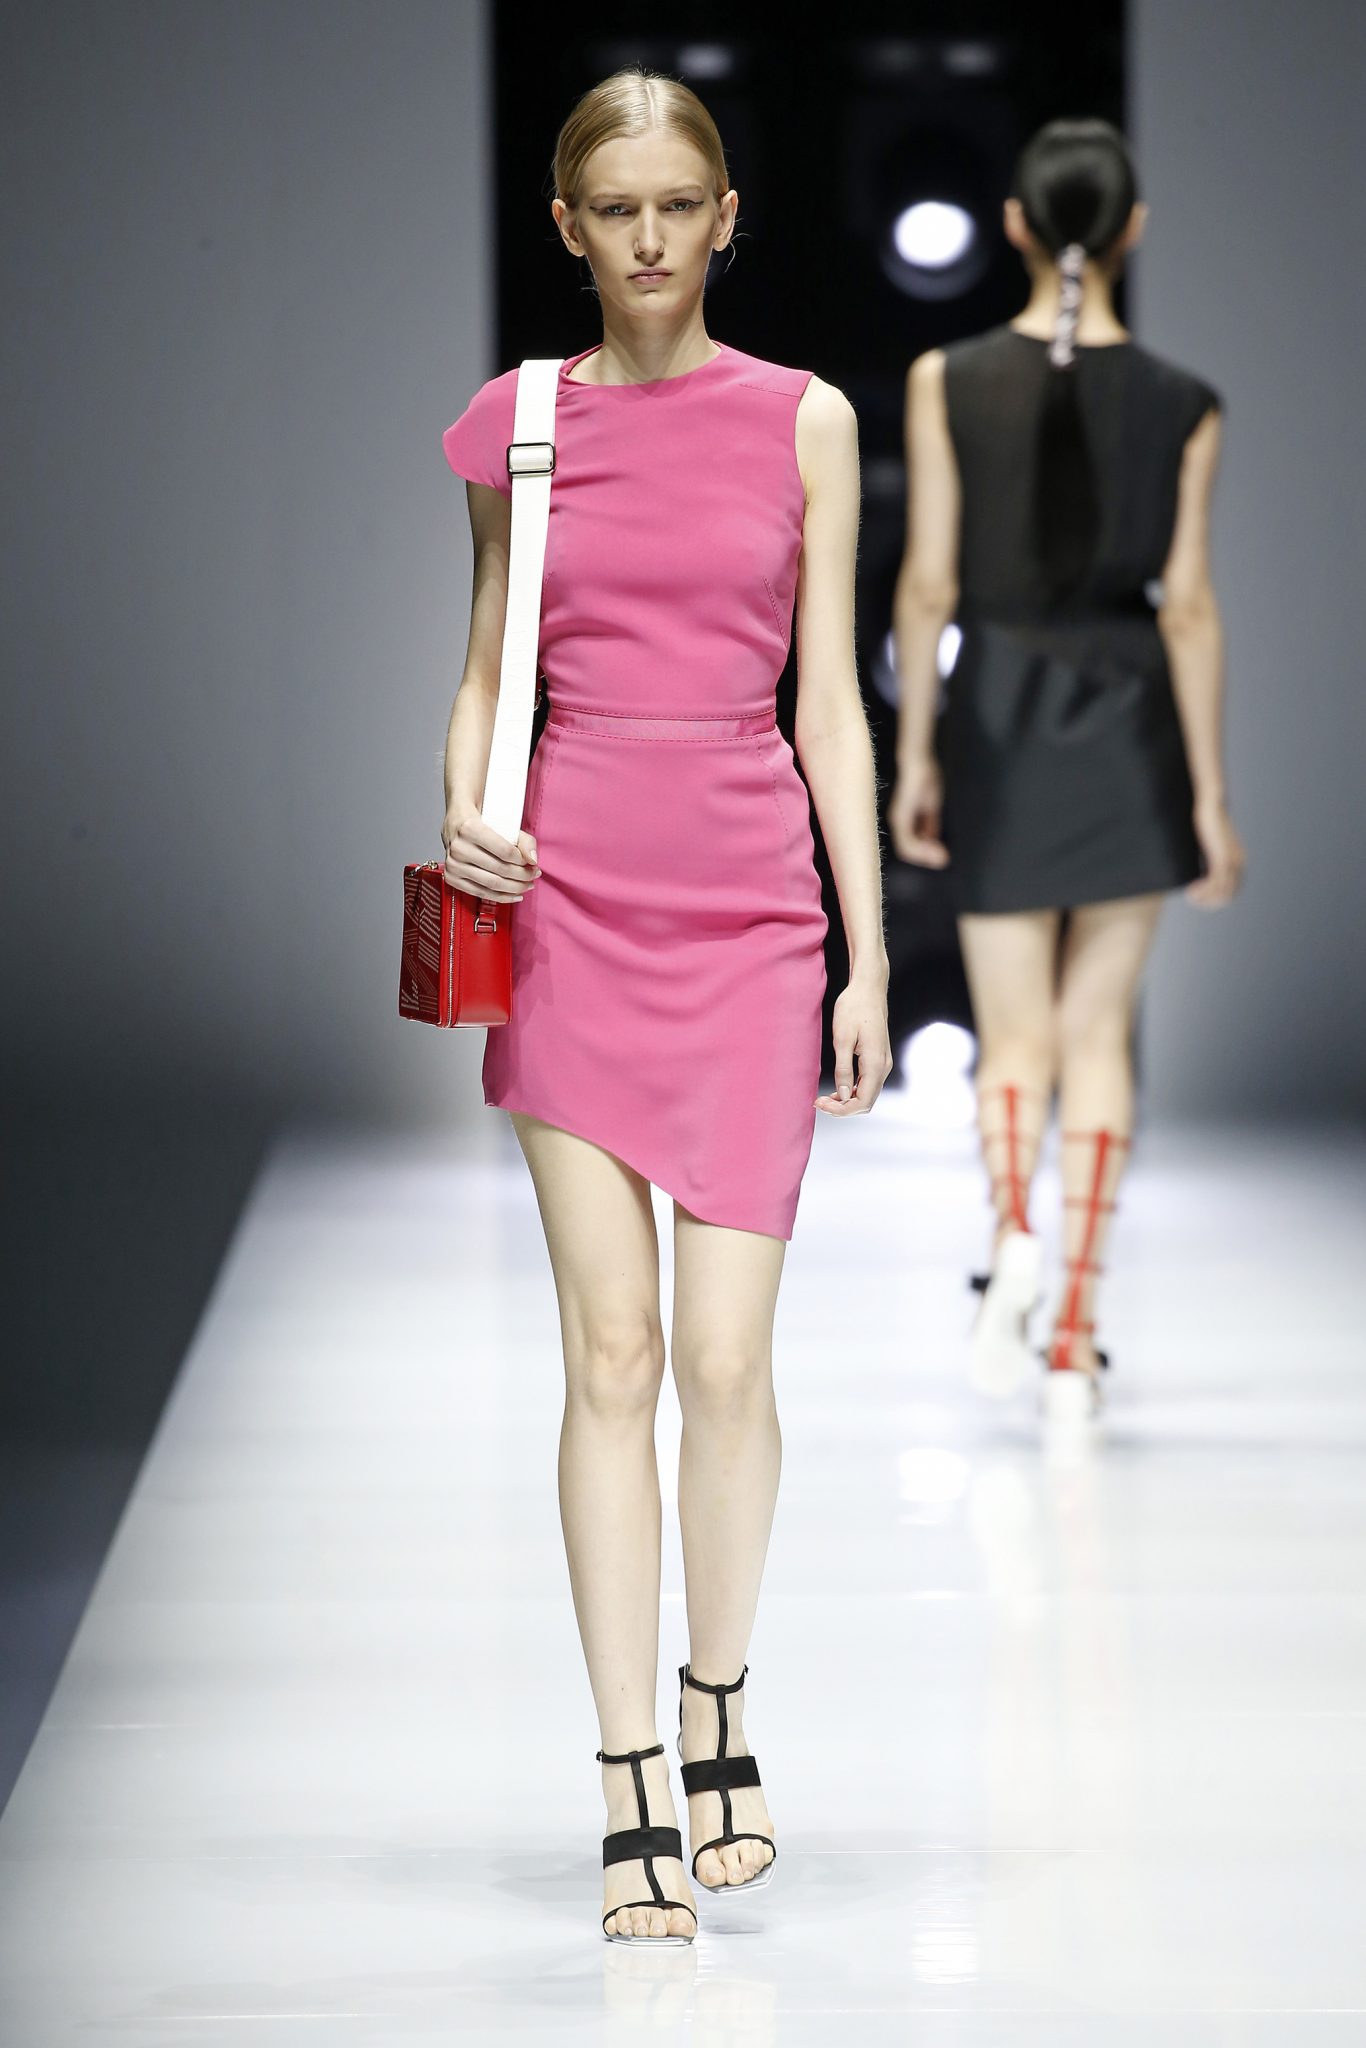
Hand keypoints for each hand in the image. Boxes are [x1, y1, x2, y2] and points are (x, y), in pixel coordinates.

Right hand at [441, 807, 540, 902]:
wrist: (456, 822)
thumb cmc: (480, 821)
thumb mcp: (504, 822)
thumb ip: (524, 840)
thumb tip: (532, 860)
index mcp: (469, 829)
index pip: (504, 851)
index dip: (522, 861)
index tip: (531, 862)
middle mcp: (459, 847)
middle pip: (500, 869)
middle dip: (522, 875)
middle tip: (534, 874)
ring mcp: (453, 864)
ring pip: (492, 884)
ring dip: (515, 888)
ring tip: (527, 884)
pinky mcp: (452, 878)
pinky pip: (480, 893)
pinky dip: (500, 897)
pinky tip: (514, 895)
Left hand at [815, 978, 893, 1115]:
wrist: (868, 988)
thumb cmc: (854, 1008)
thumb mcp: (842, 1038)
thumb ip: (843, 1069)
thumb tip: (843, 1094)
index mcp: (875, 1064)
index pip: (862, 1101)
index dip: (841, 1109)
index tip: (820, 1103)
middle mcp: (883, 1066)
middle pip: (866, 1101)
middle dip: (843, 1108)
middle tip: (818, 1102)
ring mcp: (883, 1062)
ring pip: (868, 1093)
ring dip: (847, 1100)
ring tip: (824, 1096)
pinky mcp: (878, 1057)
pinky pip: (868, 1082)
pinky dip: (853, 1090)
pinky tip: (837, 1086)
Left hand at [887, 757, 948, 867]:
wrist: (919, 763)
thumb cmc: (925, 780)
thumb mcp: (932, 807)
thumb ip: (930, 824)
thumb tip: (933, 840)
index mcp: (906, 821)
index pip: (913, 845)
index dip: (927, 853)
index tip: (943, 856)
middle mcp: (899, 823)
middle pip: (909, 850)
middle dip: (927, 857)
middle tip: (944, 860)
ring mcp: (897, 820)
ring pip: (906, 849)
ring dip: (924, 855)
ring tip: (941, 857)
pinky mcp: (899, 817)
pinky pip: (906, 841)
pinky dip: (920, 848)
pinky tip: (933, 848)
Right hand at [1186, 798, 1244, 907]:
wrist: (1211, 804)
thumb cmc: (1206, 819)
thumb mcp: (1208, 841)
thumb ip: (1208, 853)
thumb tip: (1197, 863)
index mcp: (1237, 860)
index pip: (1231, 891)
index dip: (1213, 898)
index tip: (1195, 894)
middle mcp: (1238, 863)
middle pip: (1228, 896)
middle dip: (1209, 902)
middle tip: (1191, 897)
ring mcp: (1231, 861)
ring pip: (1222, 892)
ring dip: (1205, 898)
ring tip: (1190, 894)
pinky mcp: (1222, 857)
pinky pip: (1215, 883)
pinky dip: (1203, 891)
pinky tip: (1191, 888)